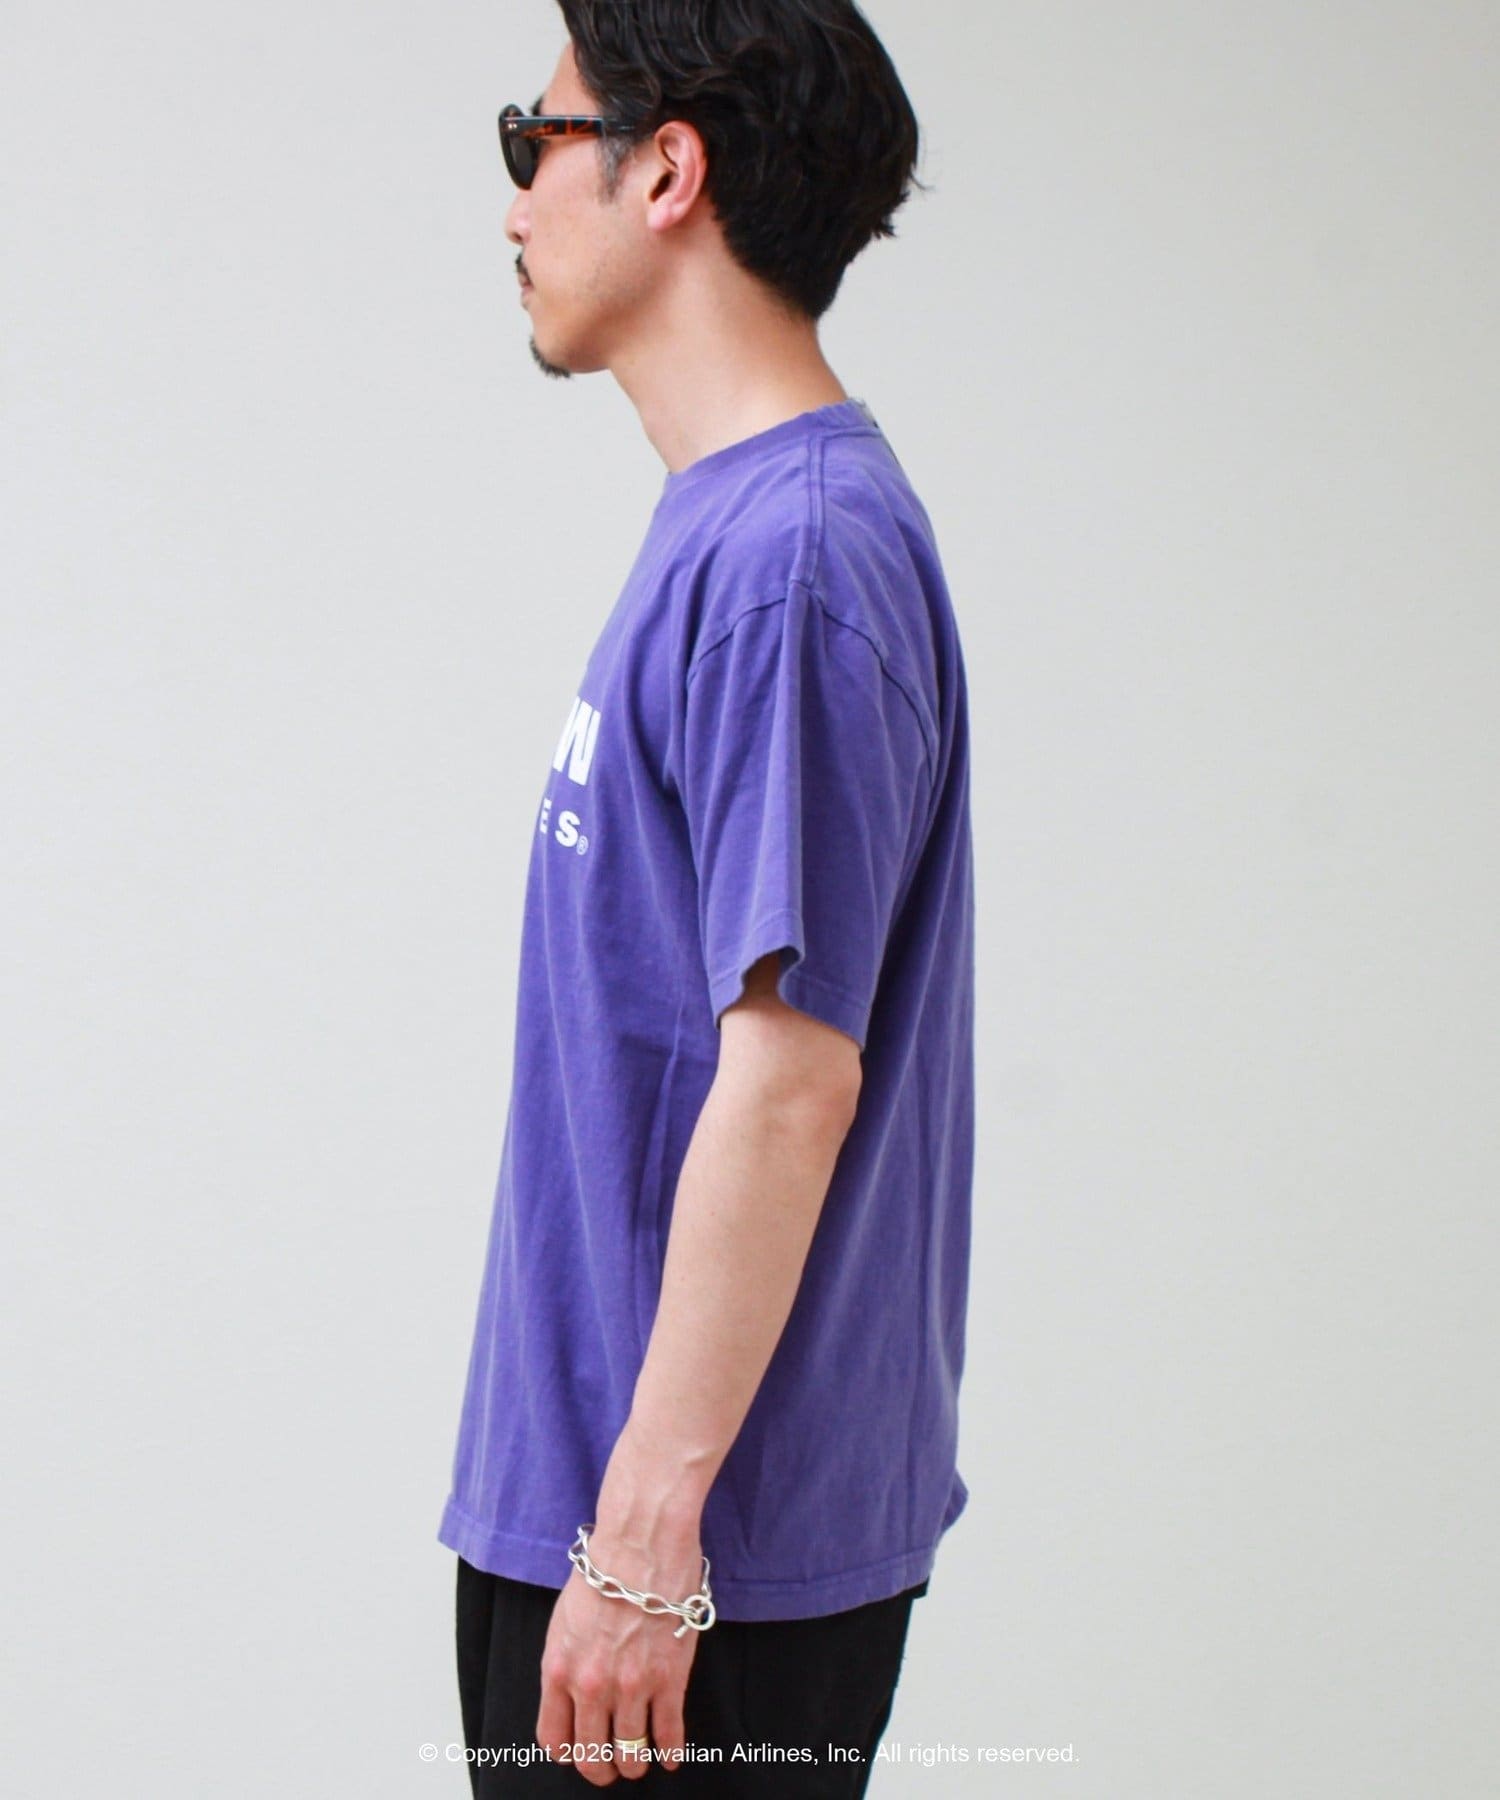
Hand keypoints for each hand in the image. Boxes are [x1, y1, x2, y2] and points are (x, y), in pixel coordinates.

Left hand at [535, 1527, 702, 1784]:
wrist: (640, 1541)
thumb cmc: (603, 1570)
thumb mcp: (564, 1620)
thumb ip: (565, 1662)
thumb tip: (572, 1694)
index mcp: (558, 1670)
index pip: (554, 1740)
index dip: (568, 1753)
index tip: (578, 1752)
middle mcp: (590, 1686)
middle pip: (591, 1756)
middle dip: (601, 1770)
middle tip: (610, 1769)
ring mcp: (631, 1686)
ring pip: (630, 1752)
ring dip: (634, 1763)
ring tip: (639, 1761)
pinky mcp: (668, 1678)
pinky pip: (669, 1733)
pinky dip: (670, 1751)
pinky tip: (670, 1756)